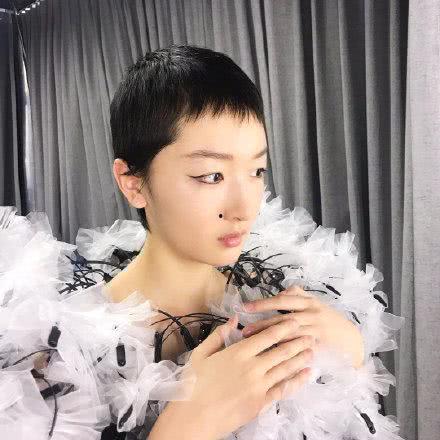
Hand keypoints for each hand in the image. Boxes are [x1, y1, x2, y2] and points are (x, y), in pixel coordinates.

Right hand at [181, 314, 314, 437]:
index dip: (283, 328)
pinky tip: (306, 374)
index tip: (294, 321)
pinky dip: (297, 380)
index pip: (267, 336)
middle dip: (298, 341)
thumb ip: (218, 335)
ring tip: (312, 350)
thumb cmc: (194, 384)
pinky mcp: (262, 403)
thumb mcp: (201, 354)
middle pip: (281, 351)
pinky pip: (283, 389)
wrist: (195, 417)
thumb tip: (234, 319)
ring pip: (286, 368)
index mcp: (238, 352)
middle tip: (311, 334)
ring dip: (301, 358)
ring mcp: (259, 386)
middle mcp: (253, 367)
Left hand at [241, 286, 364, 368]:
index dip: (263, 303)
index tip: (245, 307)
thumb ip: (299, 295)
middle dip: (262, 322)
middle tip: (244, 328)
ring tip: (252, 340)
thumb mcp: (316, 303)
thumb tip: (282, 290)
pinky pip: (298, 347)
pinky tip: (270, 353)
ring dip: (269, 336)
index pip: (283, 300)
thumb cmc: (330, 320)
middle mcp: (312, 314)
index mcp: (309, 302)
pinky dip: (285, 349)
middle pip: (283, 317)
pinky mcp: (319, 345)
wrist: (352, 340)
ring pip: (289, 333)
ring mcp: (316, 330)